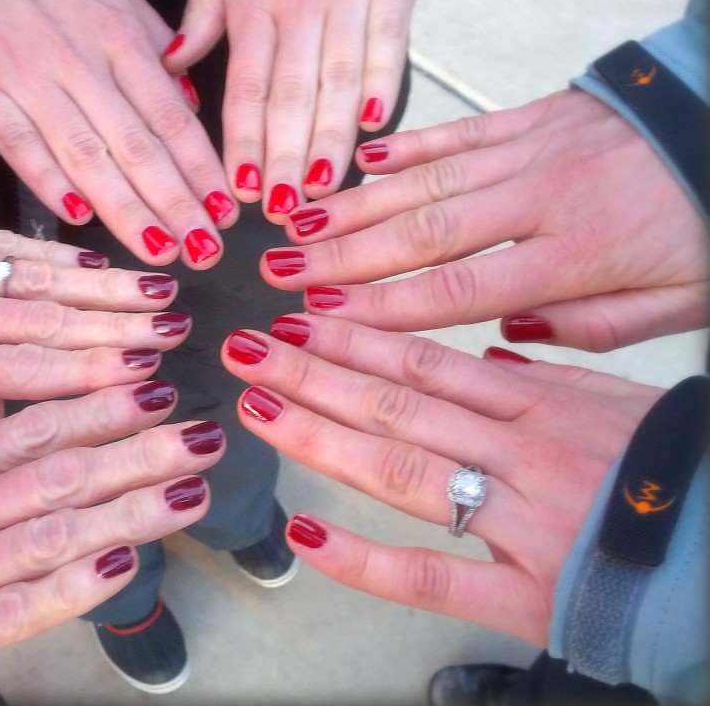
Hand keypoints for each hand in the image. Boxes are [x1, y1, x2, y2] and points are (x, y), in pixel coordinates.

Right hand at [0, 0, 234, 269]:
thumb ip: (158, 50)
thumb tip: (191, 105)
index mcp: (119, 38)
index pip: (170, 117)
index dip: (201, 169)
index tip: (224, 211)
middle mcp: (79, 64)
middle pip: (136, 147)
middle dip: (175, 204)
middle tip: (203, 249)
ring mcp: (29, 82)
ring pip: (85, 156)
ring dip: (126, 210)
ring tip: (159, 248)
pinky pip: (19, 147)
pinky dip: (49, 184)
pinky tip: (80, 219)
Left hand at [0, 198, 191, 433]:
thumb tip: (3, 416)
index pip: (26, 373)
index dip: (94, 375)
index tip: (149, 377)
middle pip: (47, 322)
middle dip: (122, 327)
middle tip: (181, 328)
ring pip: (37, 280)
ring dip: (107, 287)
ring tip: (163, 289)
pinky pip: (4, 245)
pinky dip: (56, 253)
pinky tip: (98, 260)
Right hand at [0, 382, 221, 704]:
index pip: (27, 428)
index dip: (97, 406)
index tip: (148, 386)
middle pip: (57, 474)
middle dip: (136, 451)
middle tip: (197, 431)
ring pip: (50, 534)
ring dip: (128, 510)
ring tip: (186, 488)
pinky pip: (13, 612)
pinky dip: (72, 589)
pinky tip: (125, 566)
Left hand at [165, 0, 420, 220]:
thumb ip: (202, 16)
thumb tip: (171, 65)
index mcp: (254, 5)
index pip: (246, 88)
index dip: (243, 142)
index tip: (242, 188)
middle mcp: (298, 7)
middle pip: (290, 96)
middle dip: (286, 157)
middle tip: (283, 207)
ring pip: (338, 80)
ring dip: (331, 138)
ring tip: (323, 184)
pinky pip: (389, 42)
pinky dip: (384, 83)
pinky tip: (375, 126)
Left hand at [221, 314, 662, 645]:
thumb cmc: (681, 472)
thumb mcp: (618, 403)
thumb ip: (545, 382)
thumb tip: (484, 359)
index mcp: (541, 404)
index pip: (426, 361)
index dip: (354, 339)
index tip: (299, 321)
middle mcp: (521, 453)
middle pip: (398, 404)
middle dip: (315, 375)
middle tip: (251, 352)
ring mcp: (519, 523)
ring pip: (403, 470)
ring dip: (322, 437)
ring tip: (258, 407)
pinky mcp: (524, 596)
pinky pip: (431, 577)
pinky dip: (364, 558)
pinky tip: (307, 533)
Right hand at [263, 89, 709, 349]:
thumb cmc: (709, 229)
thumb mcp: (678, 303)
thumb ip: (590, 329)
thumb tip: (504, 339)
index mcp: (579, 255)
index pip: (461, 288)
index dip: (385, 305)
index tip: (323, 318)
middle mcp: (542, 198)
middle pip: (424, 232)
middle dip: (343, 255)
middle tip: (279, 272)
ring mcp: (533, 149)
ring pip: (426, 179)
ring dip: (355, 205)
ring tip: (294, 223)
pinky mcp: (534, 115)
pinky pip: (458, 130)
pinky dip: (406, 144)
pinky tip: (361, 163)